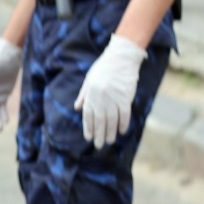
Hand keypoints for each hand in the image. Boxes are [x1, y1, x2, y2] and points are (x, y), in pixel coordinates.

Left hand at [75, 34, 146, 148]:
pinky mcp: (126, 97)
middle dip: (99, 134)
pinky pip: (125, 114)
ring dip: (111, 132)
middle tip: (99, 145)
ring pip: (112, 120)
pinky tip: (122, 131)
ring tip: (110, 142)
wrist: (120, 58)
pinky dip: (123, 123)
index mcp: (91, 94)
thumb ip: (83, 95)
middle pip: (100, 120)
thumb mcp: (88, 80)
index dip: (88, 128)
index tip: (88, 138)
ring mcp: (114, 98)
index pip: (88, 115)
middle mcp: (101, 98)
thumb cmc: (103, 68)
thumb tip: (77, 108)